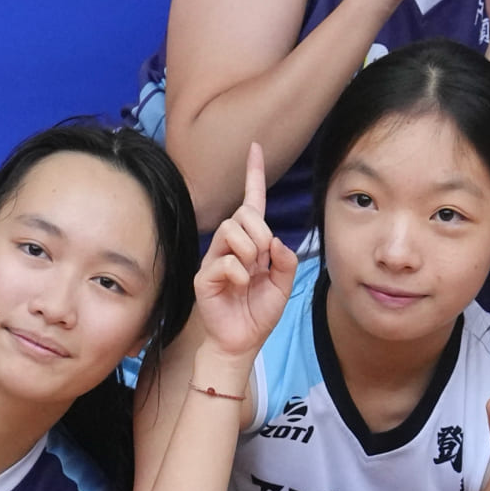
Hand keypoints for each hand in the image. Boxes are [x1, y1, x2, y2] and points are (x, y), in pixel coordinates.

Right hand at [193, 144, 297, 363]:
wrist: (241, 342)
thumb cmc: (258, 313)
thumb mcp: (282, 286)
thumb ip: (285, 261)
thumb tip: (276, 242)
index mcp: (250, 244)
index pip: (251, 203)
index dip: (253, 175)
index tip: (255, 148)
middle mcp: (229, 247)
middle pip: (242, 215)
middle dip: (260, 232)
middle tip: (263, 259)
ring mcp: (214, 260)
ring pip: (230, 231)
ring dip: (249, 251)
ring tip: (251, 274)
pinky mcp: (204, 278)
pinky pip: (224, 261)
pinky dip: (238, 273)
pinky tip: (239, 287)